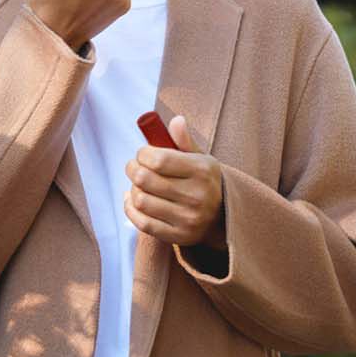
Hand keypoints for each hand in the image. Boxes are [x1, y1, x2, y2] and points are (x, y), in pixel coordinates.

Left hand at [124, 115, 225, 249]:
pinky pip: (143, 223)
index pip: (159, 159)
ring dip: (132, 189)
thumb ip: (185, 141)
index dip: (143, 154)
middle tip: (133, 166)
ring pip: (141, 201)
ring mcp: (188, 219)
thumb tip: (176, 120)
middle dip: (132, 168)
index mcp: (202, 171)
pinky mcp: (179, 236)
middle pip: (145, 179)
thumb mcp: (201, 159)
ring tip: (137, 184)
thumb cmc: (205, 182)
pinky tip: (132, 200)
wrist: (224, 217)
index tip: (143, 153)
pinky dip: (131, 209)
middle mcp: (196, 196)